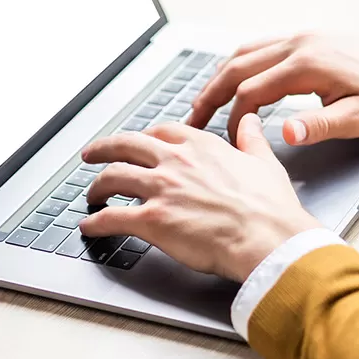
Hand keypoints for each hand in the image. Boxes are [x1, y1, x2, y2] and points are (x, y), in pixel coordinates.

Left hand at [79, 116, 321, 281]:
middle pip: (125, 146)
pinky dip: (95, 222)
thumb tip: (251, 120)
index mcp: (201, 146)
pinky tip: (89, 225)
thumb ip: (252, 138)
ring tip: (92, 194)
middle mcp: (175, 162)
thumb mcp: (264, 161)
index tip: (139, 141)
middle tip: (92, 154)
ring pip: (112, 177)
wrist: (267, 237)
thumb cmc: (269, 207)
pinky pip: (111, 217)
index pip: (161, 132)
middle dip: (103, 149)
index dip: (145, 137)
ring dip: (97, 185)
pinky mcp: (151, 220)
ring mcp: (160, 189)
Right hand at [186, 31, 358, 144]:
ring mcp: (304, 37)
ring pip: (246, 52)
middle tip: (191, 120)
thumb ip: (320, 125)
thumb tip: (286, 134)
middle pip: (238, 65)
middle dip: (210, 93)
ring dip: (222, 76)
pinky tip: (239, 81)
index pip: (251, 90)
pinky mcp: (311, 40)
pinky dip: (242, 64)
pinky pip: (263, 47)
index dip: (232, 118)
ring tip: (206, 103)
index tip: (226, 142)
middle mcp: (300, 43)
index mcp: (308, 63)